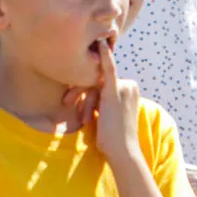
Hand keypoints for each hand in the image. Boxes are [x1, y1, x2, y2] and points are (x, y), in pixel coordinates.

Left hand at [88, 41, 141, 163]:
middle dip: (83, 97)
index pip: (103, 86)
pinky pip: (108, 70)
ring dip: (87, 105)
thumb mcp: (107, 116)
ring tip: (86, 120)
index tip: (84, 106)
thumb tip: (88, 95)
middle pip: (97, 84)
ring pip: (94, 86)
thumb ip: (101, 102)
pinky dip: (105, 57)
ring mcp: (122, 87)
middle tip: (68, 104)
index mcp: (128, 90)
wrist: (122, 151)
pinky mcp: (114, 91)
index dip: (89, 97)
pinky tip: (101, 44)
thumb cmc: (113, 138)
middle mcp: (128, 85)